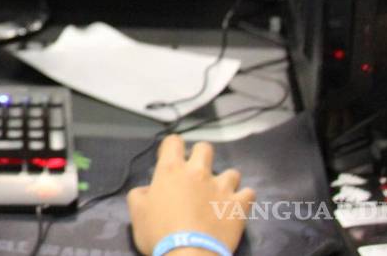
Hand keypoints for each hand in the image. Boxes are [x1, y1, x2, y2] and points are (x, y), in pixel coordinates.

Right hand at [127, 134, 254, 254]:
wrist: (189, 254)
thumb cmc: (159, 232)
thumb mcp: (136, 212)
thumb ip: (140, 194)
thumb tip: (149, 190)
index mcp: (171, 170)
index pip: (173, 142)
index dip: (170, 148)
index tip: (168, 160)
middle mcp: (198, 172)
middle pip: (205, 148)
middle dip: (200, 156)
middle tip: (195, 174)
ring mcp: (222, 187)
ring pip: (231, 172)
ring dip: (225, 181)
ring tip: (219, 195)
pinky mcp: (239, 204)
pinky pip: (249, 193)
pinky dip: (243, 199)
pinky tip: (235, 207)